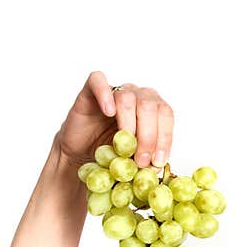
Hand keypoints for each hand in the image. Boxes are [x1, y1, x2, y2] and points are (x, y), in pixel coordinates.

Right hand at [54, 70, 174, 169]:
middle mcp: (137, 95)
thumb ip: (148, 157)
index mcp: (153, 108)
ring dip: (130, 125)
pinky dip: (104, 94)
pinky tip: (109, 112)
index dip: (164, 138)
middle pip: (150, 106)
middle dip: (149, 137)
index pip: (165, 115)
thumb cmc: (111, 152)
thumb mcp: (134, 157)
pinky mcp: (90, 91)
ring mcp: (115, 91)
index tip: (158, 161)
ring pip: (128, 98)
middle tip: (141, 160)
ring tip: (124, 148)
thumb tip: (157, 165)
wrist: (81, 152)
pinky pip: (98, 81)